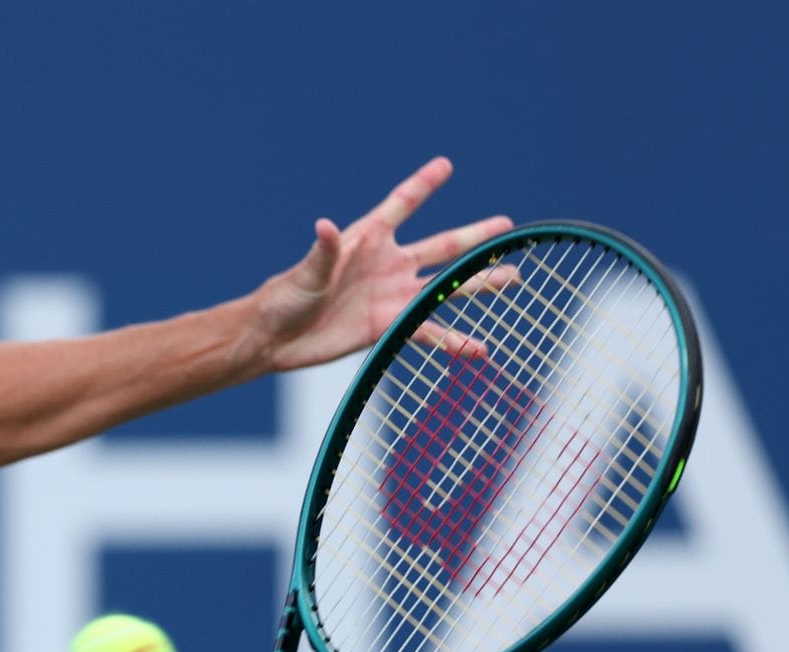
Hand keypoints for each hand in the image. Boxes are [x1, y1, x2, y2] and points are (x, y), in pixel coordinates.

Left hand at [247, 157, 511, 372]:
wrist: (277, 338)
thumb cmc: (286, 297)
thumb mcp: (305, 274)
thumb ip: (322, 253)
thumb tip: (325, 226)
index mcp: (368, 239)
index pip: (401, 205)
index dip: (423, 185)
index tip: (445, 165)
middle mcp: (388, 264)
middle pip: (441, 246)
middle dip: (474, 237)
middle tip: (506, 226)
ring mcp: (394, 296)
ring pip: (445, 287)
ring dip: (478, 284)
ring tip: (511, 277)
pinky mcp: (390, 326)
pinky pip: (429, 331)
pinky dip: (453, 341)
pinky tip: (479, 348)